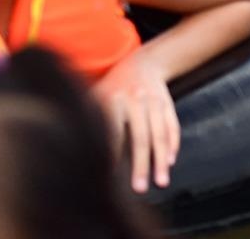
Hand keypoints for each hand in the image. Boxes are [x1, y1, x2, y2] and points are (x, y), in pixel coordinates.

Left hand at [93, 51, 180, 192]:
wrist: (144, 62)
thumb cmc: (114, 86)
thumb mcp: (97, 95)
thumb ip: (89, 117)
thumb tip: (75, 148)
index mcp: (113, 98)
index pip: (113, 130)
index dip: (110, 153)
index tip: (107, 176)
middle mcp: (136, 99)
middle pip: (140, 136)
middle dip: (141, 164)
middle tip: (139, 188)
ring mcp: (154, 101)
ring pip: (160, 134)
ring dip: (162, 160)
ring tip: (161, 181)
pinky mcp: (168, 104)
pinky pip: (173, 126)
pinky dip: (173, 144)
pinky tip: (171, 161)